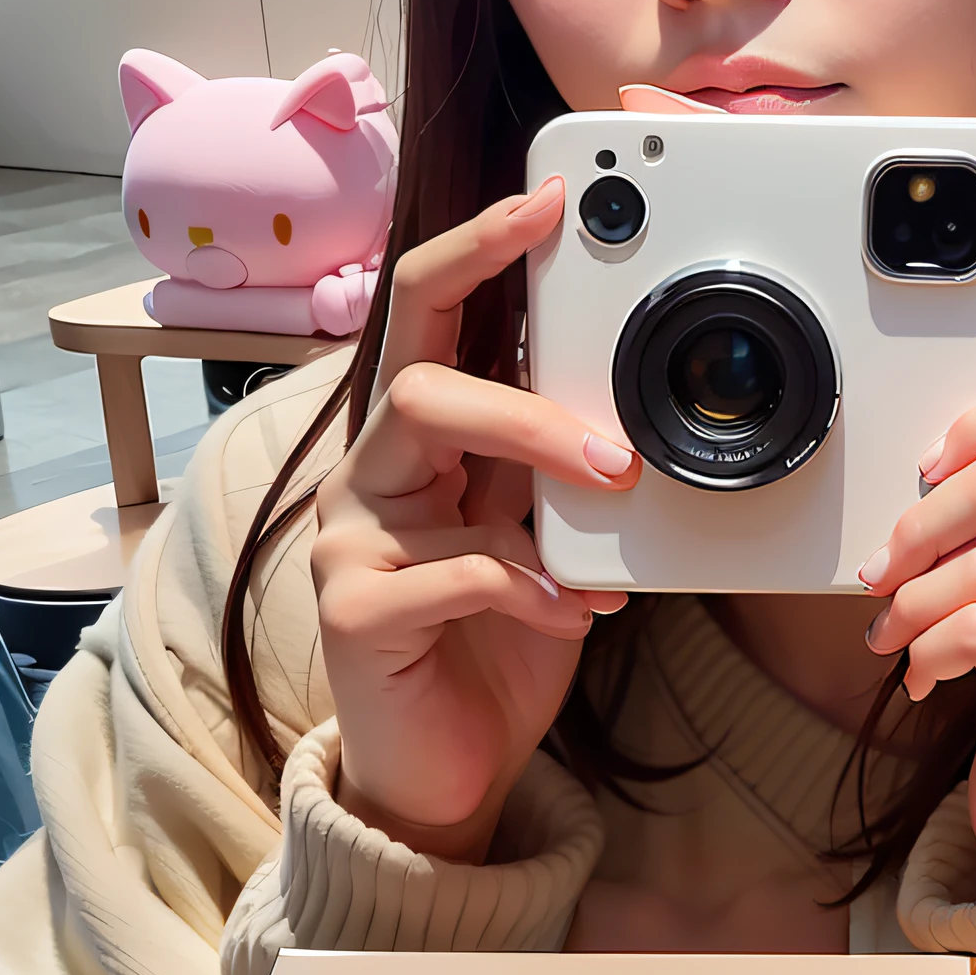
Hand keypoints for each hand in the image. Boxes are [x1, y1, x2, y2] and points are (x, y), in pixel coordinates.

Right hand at [311, 179, 637, 861]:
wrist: (449, 775)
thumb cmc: (496, 650)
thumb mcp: (547, 540)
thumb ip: (561, 470)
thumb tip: (627, 399)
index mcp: (420, 443)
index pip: (432, 313)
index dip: (482, 248)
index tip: (553, 199)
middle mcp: (371, 474)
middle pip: (420, 371)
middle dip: (525, 385)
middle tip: (615, 440)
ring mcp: (348, 537)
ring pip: (422, 434)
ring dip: (532, 454)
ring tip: (609, 495)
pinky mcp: (350, 609)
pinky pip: (449, 566)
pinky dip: (529, 583)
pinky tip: (574, 609)